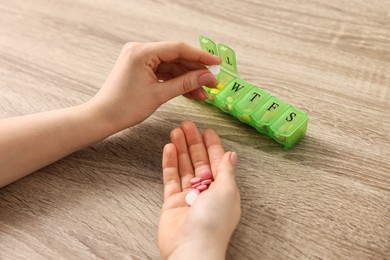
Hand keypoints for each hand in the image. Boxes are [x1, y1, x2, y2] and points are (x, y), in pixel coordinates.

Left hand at [90, 42, 219, 130]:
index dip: (200, 56)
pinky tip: (190, 92)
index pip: (178, 48)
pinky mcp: (141, 68)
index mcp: (142, 52)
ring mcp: (140, 59)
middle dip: (195, 71)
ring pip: (172, 66)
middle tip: (211, 82)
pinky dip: (176, 81)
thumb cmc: (124, 107)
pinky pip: (164, 72)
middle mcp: (140, 51)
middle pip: (176, 57)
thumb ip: (185, 83)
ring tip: (203, 93)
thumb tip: (207, 77)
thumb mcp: (159, 95)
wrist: (103, 117)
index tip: (216, 63)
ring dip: (187, 79)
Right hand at [159, 120, 240, 259]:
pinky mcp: (172, 202)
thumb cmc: (214, 223)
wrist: (192, 249)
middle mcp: (206, 191)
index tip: (206, 129)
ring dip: (181, 148)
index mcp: (223, 189)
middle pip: (199, 161)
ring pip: (184, 167)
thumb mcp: (226, 192)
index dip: (212, 145)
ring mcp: (188, 196)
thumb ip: (226, 171)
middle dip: (193, 142)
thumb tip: (232, 154)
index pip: (217, 161)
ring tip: (175, 131)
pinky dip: (169, 162)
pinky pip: (171, 178)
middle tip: (186, 124)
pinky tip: (169, 148)